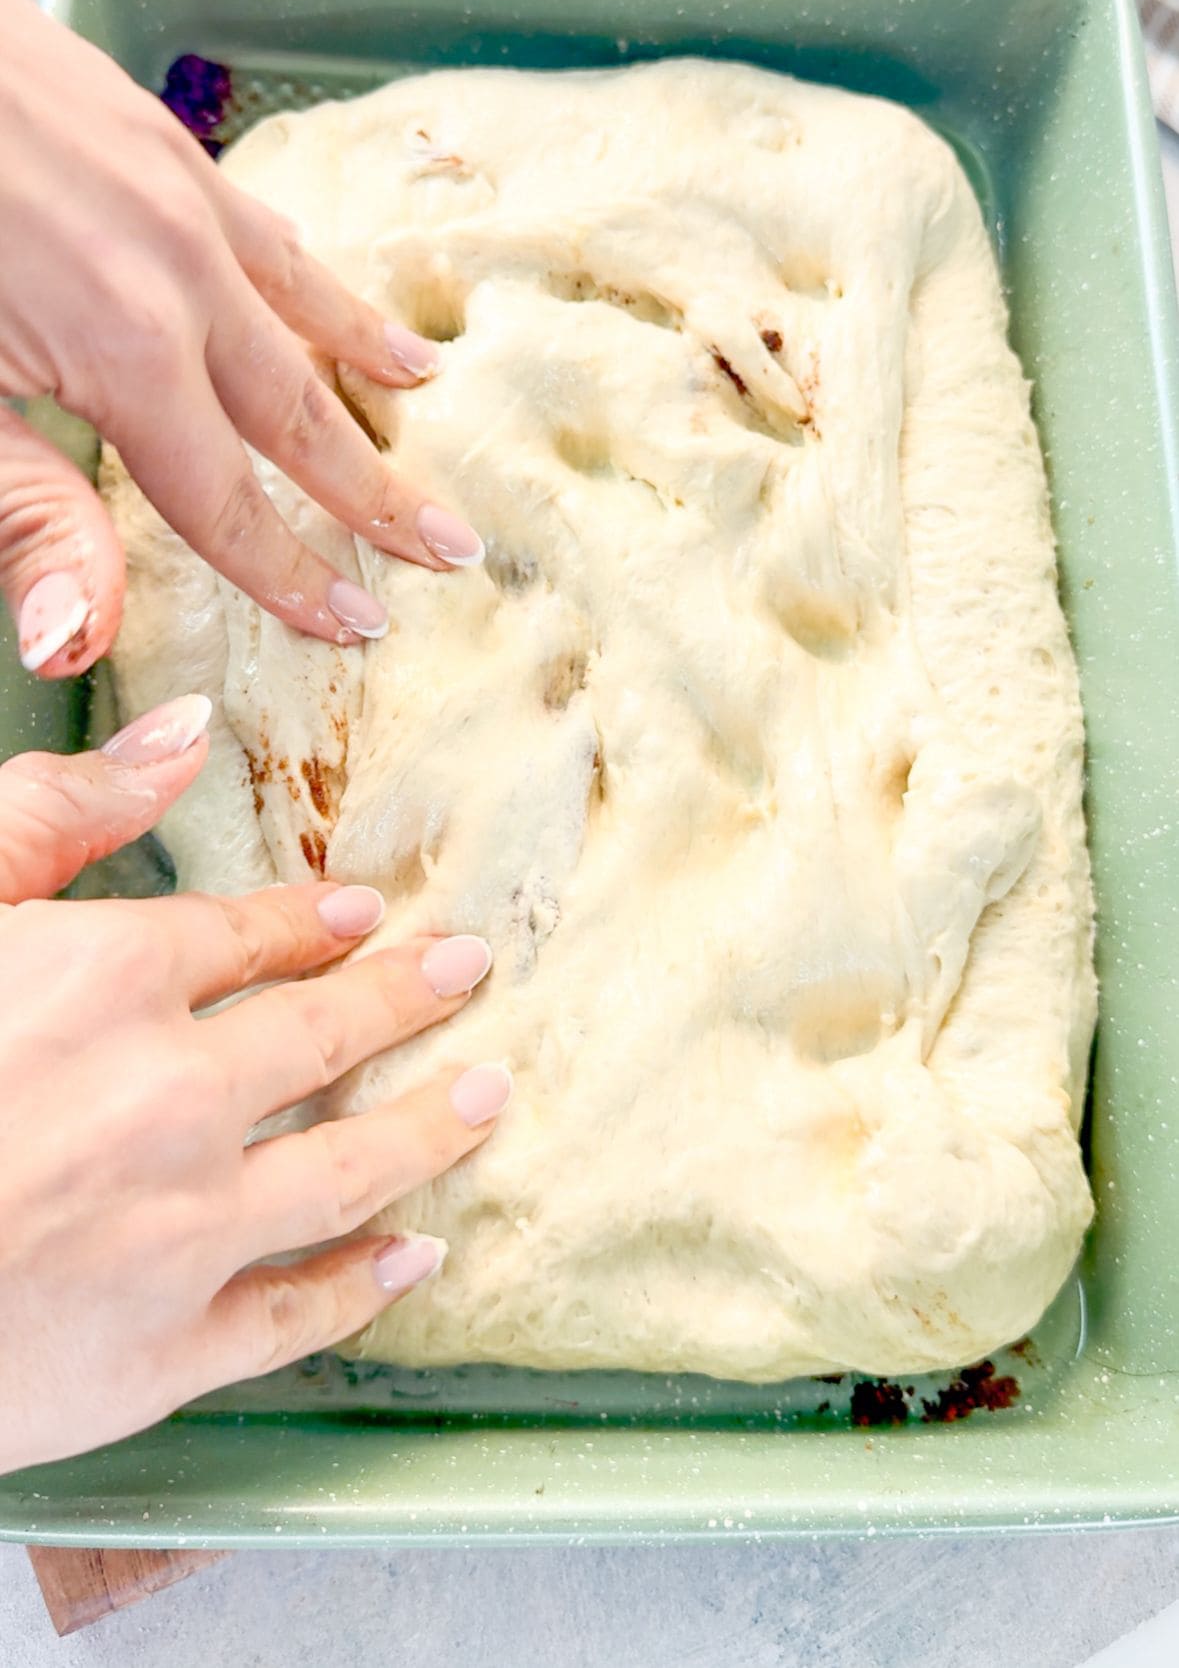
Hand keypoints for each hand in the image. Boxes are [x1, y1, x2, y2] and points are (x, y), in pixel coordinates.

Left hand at [0, 0, 483, 677]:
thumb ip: (22, 513)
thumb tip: (80, 638)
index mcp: (128, 348)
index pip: (227, 498)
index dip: (293, 572)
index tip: (357, 620)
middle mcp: (178, 265)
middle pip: (296, 404)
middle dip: (376, 487)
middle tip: (449, 539)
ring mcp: (168, 182)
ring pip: (293, 291)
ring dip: (361, 350)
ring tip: (418, 382)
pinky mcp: (141, 122)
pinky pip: (248, 211)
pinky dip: (294, 261)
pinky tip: (302, 262)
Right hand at [0, 694, 506, 1474]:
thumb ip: (54, 810)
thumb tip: (181, 736)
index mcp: (109, 982)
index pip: (246, 938)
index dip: (310, 922)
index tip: (362, 914)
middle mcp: (171, 1101)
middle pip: (323, 1037)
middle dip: (406, 997)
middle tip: (466, 971)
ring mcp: (178, 1234)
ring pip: (344, 1172)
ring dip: (428, 1129)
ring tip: (485, 1098)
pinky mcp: (160, 1354)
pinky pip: (293, 1314)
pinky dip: (364, 1286)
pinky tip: (414, 1257)